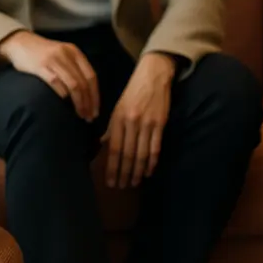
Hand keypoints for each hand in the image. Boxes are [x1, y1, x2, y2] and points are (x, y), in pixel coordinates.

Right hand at [0, 31, 99, 120]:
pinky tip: (64, 104)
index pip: (91, 76)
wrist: (20, 43)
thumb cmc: (43, 53)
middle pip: (83, 83)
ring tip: (79, 114)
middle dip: (88, 103)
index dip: (95, 96)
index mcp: (75, 53)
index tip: (95, 111)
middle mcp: (67, 55)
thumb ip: (74, 68)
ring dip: (78, 103)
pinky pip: (55, 82)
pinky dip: (63, 94)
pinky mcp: (40, 66)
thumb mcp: (63, 55)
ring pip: (73, 85)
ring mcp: (54, 60)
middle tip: (88, 117)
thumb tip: (88, 94)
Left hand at [102, 52, 174, 188]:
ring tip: (134, 183)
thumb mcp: (117, 107)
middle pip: (127, 154)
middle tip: (121, 187)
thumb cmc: (133, 92)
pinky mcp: (160, 123)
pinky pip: (155, 147)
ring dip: (137, 171)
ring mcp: (147, 124)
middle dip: (124, 173)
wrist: (152, 76)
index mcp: (118, 119)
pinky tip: (148, 171)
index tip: (110, 181)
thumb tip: (101, 143)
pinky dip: (152, 161)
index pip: (113, 148)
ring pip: (141, 153)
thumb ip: (111, 127)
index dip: (112, 167)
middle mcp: (131, 122)